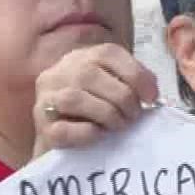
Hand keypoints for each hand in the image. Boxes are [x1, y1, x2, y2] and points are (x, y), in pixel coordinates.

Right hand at [31, 44, 160, 156]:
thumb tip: (151, 92)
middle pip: (91, 75)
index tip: (152, 98)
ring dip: (106, 114)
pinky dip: (87, 133)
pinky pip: (63, 129)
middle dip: (122, 98)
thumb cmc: (95, 112)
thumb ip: (131, 83)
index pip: (108, 54)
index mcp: (81, 58)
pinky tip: (99, 135)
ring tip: (119, 125)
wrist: (63, 141)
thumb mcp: (112, 89)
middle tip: (133, 116)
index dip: (135, 74)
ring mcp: (46, 99)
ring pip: (75, 99)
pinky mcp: (42, 127)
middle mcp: (59, 73)